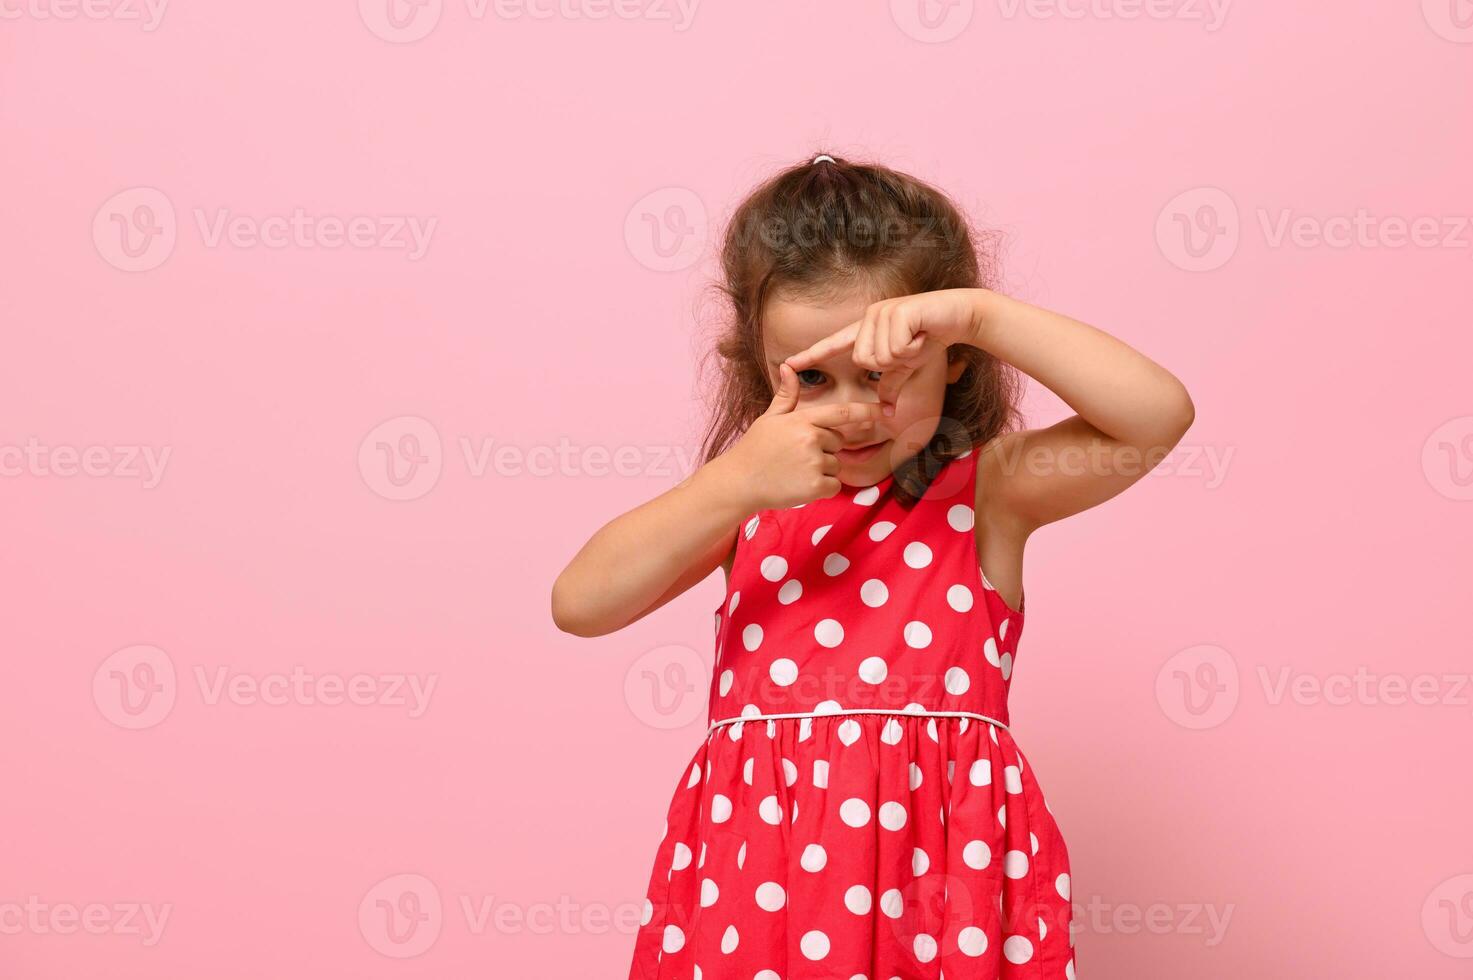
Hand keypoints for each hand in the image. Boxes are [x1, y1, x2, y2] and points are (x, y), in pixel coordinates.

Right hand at [717, 362, 890, 509]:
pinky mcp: (815, 486)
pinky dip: (822, 488)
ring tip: (794, 471)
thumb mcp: (769, 419)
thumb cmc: (754, 449)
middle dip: (824, 449)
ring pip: (836, 465)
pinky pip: (834, 485)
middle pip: (838, 442)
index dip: (867, 411)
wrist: (738, 482)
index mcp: (802, 420)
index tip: (888, 410)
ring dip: (822, 470)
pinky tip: (800, 485)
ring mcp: (814, 463)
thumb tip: (788, 367)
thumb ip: (786, 395)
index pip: (842, 412)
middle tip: (795, 456)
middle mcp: (811, 439)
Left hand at [782, 288, 985, 405]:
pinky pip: (895, 348)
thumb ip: (890, 385)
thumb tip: (885, 411)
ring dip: (904, 355)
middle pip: (863, 360)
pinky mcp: (896, 311)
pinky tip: (923, 334)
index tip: (786, 365)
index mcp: (865, 330)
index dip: (810, 356)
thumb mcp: (906, 367)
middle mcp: (868, 317)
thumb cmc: (931, 339)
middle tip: (910, 347)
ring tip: (917, 339)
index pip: (833, 345)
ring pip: (879, 357)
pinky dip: (913, 348)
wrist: (959, 316)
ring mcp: (880, 312)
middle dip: (891, 364)